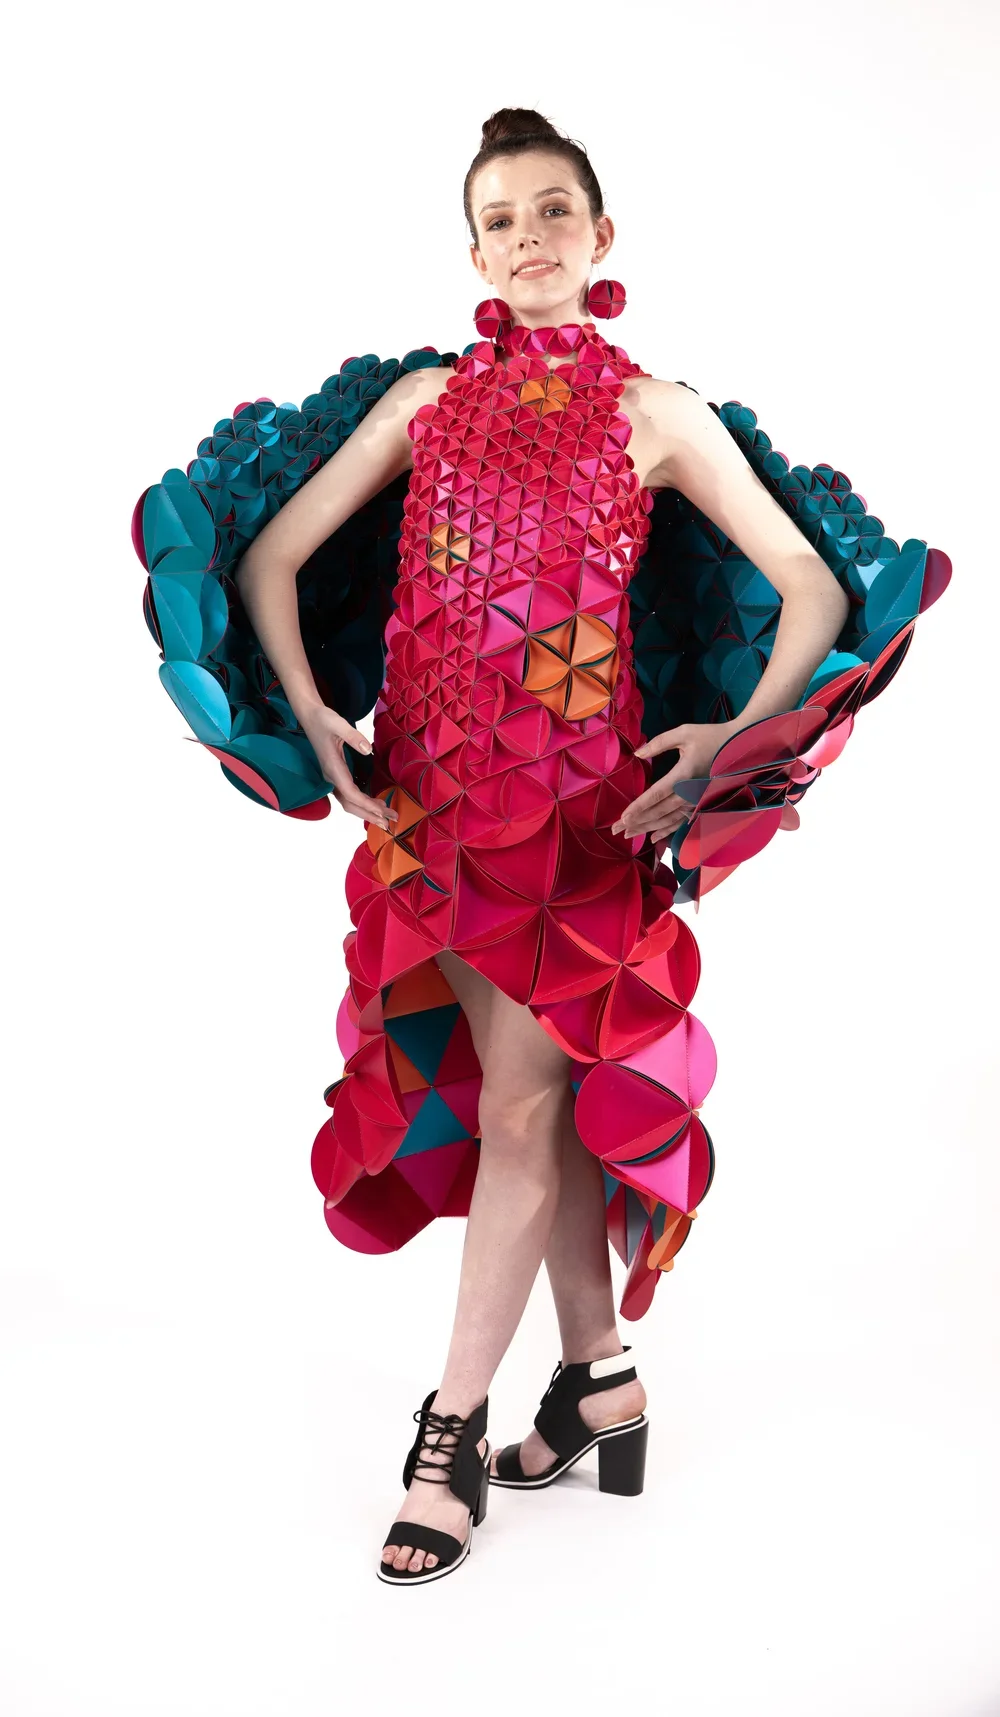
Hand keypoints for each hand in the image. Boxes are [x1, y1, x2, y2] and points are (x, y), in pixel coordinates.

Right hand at [299, 705, 397, 833]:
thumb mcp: (338, 723)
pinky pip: (348, 795)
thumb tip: (368, 750)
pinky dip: (362, 803)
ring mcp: (332, 778)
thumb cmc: (323, 719)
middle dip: (369, 814)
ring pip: (348, 802)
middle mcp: (331, 777)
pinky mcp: (335, 775)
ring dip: (366, 812)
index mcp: (332, 767)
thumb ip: (353, 736)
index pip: (350, 793)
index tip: (382, 811)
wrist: (309, 717)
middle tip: (389, 822)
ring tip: (385, 817)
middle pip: (350, 804)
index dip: (366, 804)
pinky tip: (374, 805)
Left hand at [611, 722, 737, 845]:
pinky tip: (653, 838)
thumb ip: (659, 743)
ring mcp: (696, 801)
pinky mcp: (700, 803)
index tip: (623, 817)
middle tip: (616, 830)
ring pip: (668, 820)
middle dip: (636, 822)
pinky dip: (666, 831)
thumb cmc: (711, 737)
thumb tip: (638, 753)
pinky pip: (681, 821)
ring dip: (647, 829)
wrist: (740, 747)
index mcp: (683, 774)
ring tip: (627, 835)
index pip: (656, 794)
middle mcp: (689, 792)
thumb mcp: (684, 732)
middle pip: (658, 812)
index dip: (638, 807)